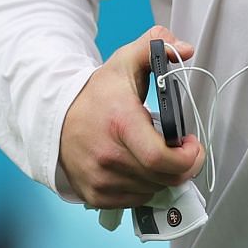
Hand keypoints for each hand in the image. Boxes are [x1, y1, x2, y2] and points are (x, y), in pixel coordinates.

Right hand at [58, 25, 203, 209]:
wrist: (56, 118)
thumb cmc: (97, 94)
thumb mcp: (126, 61)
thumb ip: (158, 46)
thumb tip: (186, 49)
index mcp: (120, 123)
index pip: (160, 158)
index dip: (187, 158)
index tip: (192, 144)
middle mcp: (108, 156)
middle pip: (163, 178)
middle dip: (182, 167)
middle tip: (182, 152)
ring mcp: (100, 180)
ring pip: (152, 191)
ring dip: (163, 177)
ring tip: (158, 156)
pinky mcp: (95, 196)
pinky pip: (136, 201)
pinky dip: (145, 188)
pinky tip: (140, 168)